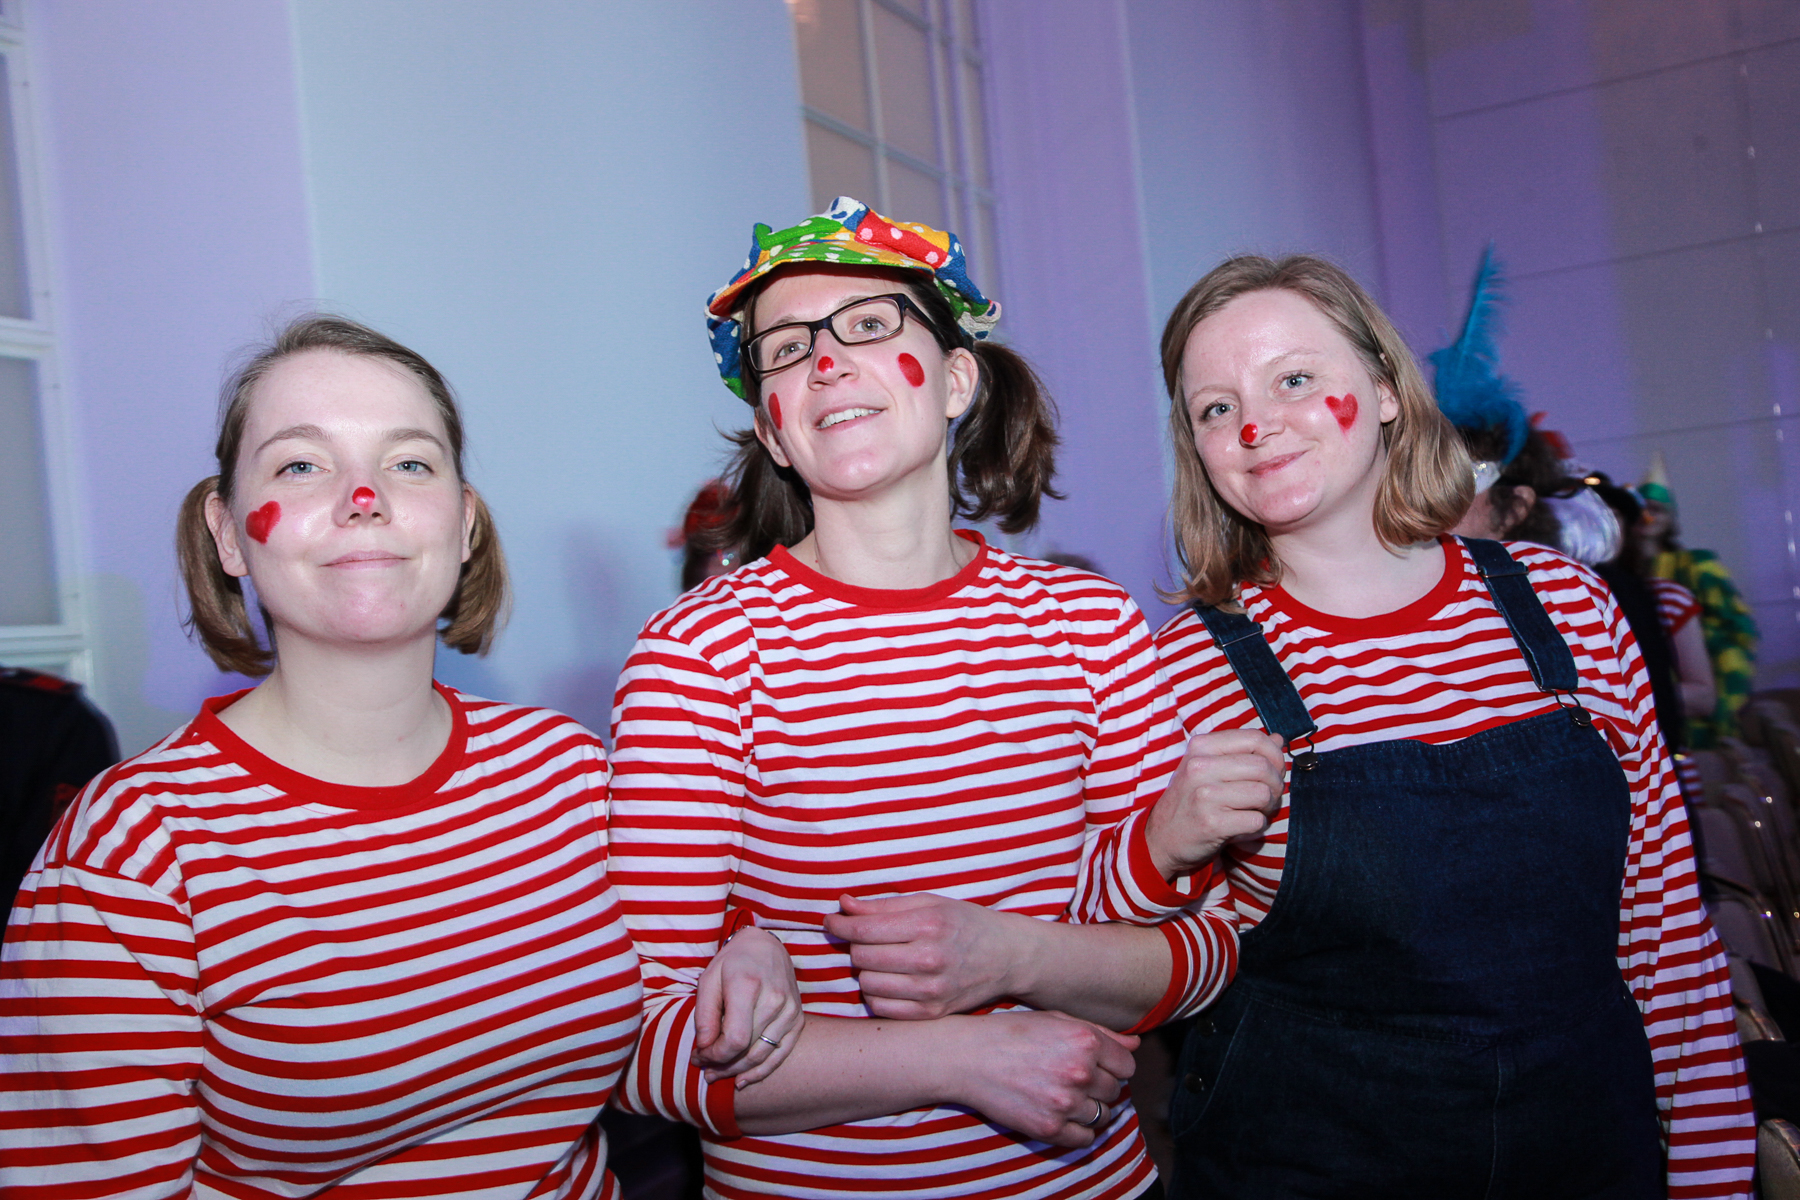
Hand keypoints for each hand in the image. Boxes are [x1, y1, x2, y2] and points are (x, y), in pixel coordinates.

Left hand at [694, 926, 803, 1087]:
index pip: (734, 1039)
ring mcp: (790, 1010)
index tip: (698, 1056)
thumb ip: (704, 1015)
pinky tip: (742, 1080)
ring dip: (737, 1071)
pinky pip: (781, 1053)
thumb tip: (704, 1049)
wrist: (766, 946)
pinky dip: (761, 1071)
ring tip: (718, 1075)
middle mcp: (775, 999)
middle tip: (704, 1069)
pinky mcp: (798, 1018)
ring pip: (762, 1056)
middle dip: (721, 1065)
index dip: (714, 1056)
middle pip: (747, 1050)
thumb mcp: (709, 979)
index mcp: (749, 986)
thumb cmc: (732, 962)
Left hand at [825, 893, 1037, 1018]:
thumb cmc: (966, 923)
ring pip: (867, 985)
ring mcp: (931, 991)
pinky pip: (881, 1009)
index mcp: (928, 925)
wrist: (1008, 956)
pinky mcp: (932, 1013)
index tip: (832, 921)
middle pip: (861, 957)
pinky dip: (877, 995)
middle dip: (856, 945)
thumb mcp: (930, 903)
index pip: (863, 930)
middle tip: (867, 938)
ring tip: (881, 960)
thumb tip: (844, 905)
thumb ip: (884, 905)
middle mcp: (929, 959)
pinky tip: (889, 981)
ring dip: (866, 971)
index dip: (839, 924)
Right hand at [944, 1010, 1138, 1147]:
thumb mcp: (1055, 1020)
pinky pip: (1085, 1139)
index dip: (1113, 1066)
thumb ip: (1100, 1032)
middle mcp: (1080, 1071)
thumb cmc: (1010, 1033)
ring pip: (1103, 1116)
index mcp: (1085, 1040)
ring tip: (1065, 1096)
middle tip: (1073, 1079)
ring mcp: (1066, 1102)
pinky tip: (1061, 1115)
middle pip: (1114, 1091)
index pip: (1126, 1065)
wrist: (967, 1057)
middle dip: (1099, 1086)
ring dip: (1089, 1108)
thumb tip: (1134, 1045)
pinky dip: (1079, 1131)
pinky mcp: (1049, 1127)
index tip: (1096, 1066)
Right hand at [1145, 729, 1285, 877]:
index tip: (1274, 771)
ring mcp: (1204, 795)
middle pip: (1263, 767)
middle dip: (1275, 785)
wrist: (1162, 838)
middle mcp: (1199, 766)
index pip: (1255, 738)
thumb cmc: (1191, 800)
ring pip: (1263, 794)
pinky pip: (1256, 821)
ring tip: (1255, 812)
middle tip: (1268, 798)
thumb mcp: (1209, 767)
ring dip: (1268, 808)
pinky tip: (1244, 827)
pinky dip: (1257, 827)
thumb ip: (1243, 751)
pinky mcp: (1211, 823)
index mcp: (1201, 746)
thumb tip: (1279, 739)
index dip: (1275, 755)